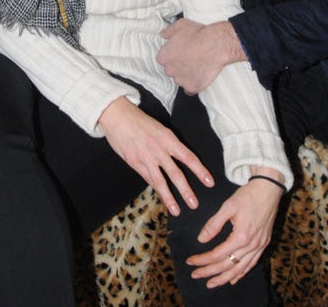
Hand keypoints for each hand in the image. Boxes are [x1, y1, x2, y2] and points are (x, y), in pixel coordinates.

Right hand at [98, 97, 214, 215]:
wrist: (118, 116)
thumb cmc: (140, 120)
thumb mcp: (159, 128)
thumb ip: (169, 144)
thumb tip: (180, 159)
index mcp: (168, 138)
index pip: (188, 157)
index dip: (200, 171)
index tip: (209, 182)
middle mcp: (159, 149)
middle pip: (176, 173)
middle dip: (186, 191)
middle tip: (194, 204)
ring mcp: (146, 158)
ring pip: (160, 182)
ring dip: (169, 198)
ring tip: (177, 211)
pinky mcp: (134, 163)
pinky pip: (148, 178)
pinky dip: (156, 188)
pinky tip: (162, 196)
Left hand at [158, 19, 245, 93]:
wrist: (216, 45)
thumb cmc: (198, 34)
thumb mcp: (180, 25)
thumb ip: (168, 31)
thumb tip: (163, 34)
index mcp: (164, 56)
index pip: (163, 59)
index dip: (173, 55)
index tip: (181, 52)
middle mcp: (169, 70)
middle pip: (171, 70)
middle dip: (178, 65)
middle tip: (190, 58)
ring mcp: (181, 80)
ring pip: (180, 79)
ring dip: (186, 75)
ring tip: (197, 65)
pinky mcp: (192, 87)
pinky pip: (190, 90)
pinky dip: (193, 85)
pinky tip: (199, 76)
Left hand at [187, 171, 283, 287]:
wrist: (268, 189)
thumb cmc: (247, 195)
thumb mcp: (228, 206)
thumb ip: (214, 224)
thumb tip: (201, 239)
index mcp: (241, 236)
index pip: (217, 254)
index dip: (202, 260)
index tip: (190, 261)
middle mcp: (251, 245)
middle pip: (228, 265)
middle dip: (210, 272)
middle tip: (195, 275)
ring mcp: (259, 246)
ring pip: (240, 269)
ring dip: (224, 278)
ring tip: (211, 283)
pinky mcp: (264, 243)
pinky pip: (252, 264)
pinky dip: (241, 273)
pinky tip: (233, 278)